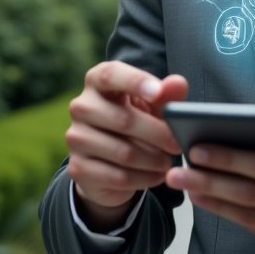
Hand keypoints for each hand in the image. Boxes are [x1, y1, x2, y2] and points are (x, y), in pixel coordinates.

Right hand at [66, 61, 188, 229]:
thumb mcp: (153, 104)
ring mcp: (76, 138)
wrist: (109, 159)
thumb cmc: (136, 118)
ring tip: (168, 161)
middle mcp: (81, 106)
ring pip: (122, 152)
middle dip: (158, 134)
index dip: (135, 82)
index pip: (111, 75)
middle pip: (123, 120)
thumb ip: (166, 93)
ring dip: (153, 159)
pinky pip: (118, 176)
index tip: (157, 92)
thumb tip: (178, 84)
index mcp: (98, 81)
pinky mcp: (78, 168)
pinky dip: (144, 178)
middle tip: (178, 143)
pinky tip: (157, 175)